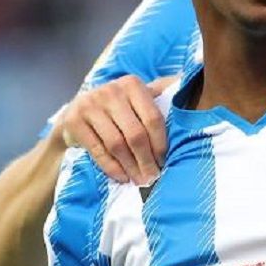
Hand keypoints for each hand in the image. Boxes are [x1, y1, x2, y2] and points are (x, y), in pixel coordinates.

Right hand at [60, 75, 175, 184]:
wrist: (74, 114)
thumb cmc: (117, 110)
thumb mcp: (136, 100)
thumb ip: (159, 102)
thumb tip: (192, 105)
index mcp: (132, 84)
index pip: (153, 118)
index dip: (161, 144)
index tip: (165, 162)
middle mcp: (111, 90)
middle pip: (135, 133)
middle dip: (146, 160)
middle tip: (153, 178)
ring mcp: (90, 104)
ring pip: (117, 144)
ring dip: (131, 167)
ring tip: (140, 181)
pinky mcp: (73, 120)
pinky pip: (98, 150)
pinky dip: (112, 167)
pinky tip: (122, 177)